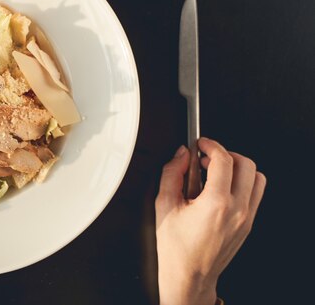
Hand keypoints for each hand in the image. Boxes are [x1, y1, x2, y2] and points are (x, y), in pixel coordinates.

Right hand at [155, 137, 265, 304]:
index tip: (201, 144)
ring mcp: (246, 218)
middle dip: (225, 154)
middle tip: (206, 158)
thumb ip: (171, 173)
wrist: (189, 276)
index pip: (224, 160)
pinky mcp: (248, 224)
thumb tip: (180, 155)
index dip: (211, 145)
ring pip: (256, 178)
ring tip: (216, 172)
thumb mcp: (164, 205)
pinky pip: (255, 194)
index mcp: (216, 204)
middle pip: (246, 164)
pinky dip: (242, 183)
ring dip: (238, 168)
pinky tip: (221, 188)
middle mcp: (237, 210)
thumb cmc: (176, 247)